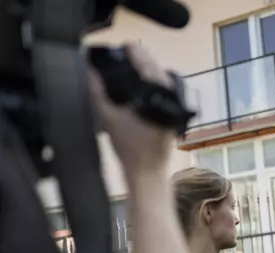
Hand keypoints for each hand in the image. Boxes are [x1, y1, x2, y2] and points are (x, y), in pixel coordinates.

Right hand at [90, 43, 175, 178]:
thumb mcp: (109, 118)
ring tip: (133, 68)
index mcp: (157, 95)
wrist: (147, 173)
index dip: (137, 55)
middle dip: (144, 62)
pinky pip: (165, 95)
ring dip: (149, 75)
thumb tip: (90, 74)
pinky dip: (154, 88)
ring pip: (163, 85)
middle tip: (128, 54)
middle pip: (158, 73)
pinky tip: (142, 89)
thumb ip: (98, 93)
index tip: (127, 46)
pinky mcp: (173, 119)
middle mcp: (170, 100)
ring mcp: (174, 110)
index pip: (149, 67)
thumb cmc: (129, 147)